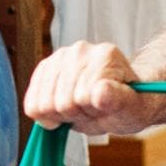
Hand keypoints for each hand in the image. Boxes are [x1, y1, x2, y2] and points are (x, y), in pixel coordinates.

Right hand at [23, 42, 155, 136]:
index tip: (106, 108)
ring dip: (61, 115)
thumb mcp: (134, 109)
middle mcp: (81, 50)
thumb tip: (100, 92)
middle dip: (77, 114)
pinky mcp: (45, 67)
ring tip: (80, 107)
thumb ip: (118, 100)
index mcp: (106, 56)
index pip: (82, 98)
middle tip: (93, 109)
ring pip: (43, 105)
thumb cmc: (129, 105)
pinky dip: (45, 113)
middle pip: (61, 103)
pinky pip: (32, 103)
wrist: (119, 97)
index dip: (93, 112)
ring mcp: (60, 56)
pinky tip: (62, 108)